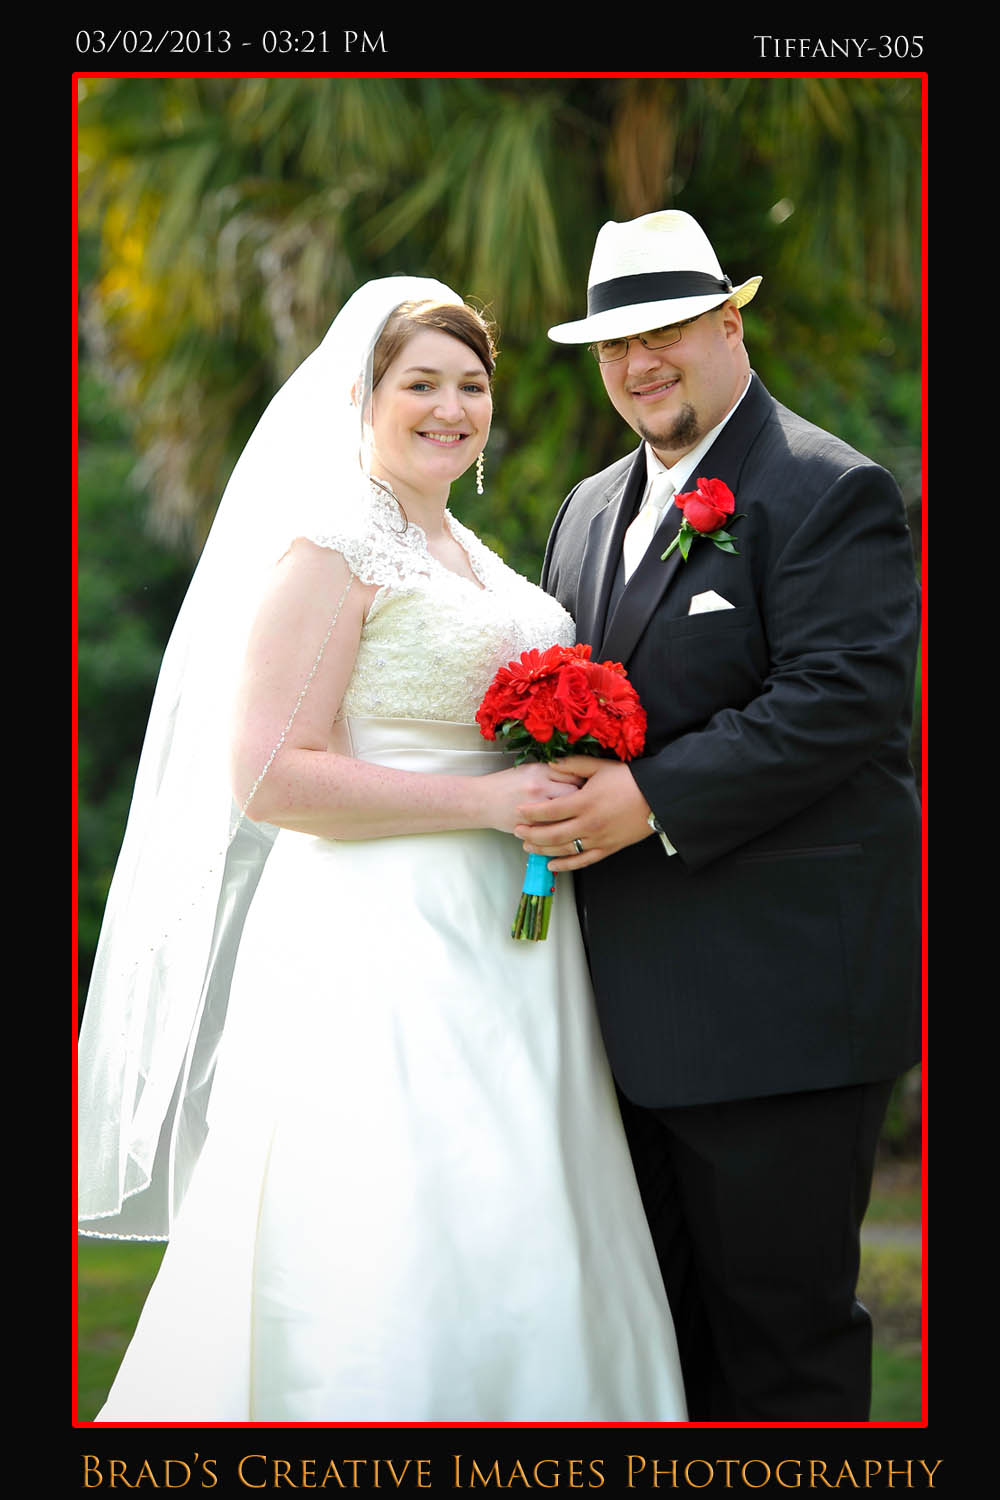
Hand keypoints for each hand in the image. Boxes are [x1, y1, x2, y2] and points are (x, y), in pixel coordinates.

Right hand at [480, 760, 582, 834]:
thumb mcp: (529, 770)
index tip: (589, 785)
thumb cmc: (506, 784)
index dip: (585, 780)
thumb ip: (552, 772)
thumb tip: (580, 776)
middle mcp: (538, 787)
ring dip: (574, 816)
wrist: (481, 801)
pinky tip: (564, 827)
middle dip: (584, 799)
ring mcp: (534, 808)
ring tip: (577, 816)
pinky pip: (554, 829)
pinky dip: (562, 829)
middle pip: (574, 793)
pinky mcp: (530, 826)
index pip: (573, 773)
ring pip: (566, 814)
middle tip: (588, 802)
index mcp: (539, 771)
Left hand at [514, 756, 652, 869]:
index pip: (550, 810)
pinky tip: (552, 865)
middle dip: (531, 834)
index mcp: (585, 802)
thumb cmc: (629, 779)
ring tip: (528, 846)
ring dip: (543, 849)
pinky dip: (566, 865)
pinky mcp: (608, 849)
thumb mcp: (600, 767)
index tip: (519, 812)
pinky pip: (583, 860)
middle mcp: (589, 823)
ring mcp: (599, 838)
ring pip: (564, 849)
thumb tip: (551, 763)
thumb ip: (573, 765)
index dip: (531, 813)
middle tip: (517, 831)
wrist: (658, 797)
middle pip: (552, 834)